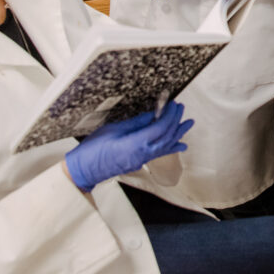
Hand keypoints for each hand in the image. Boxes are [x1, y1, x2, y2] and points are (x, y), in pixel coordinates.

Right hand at [64, 102, 192, 192]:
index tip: (173, 103)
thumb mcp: (113, 129)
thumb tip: (152, 114)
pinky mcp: (139, 161)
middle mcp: (143, 153)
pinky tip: (181, 145)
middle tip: (181, 107)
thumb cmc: (94, 149)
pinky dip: (172, 147)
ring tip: (189, 123)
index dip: (169, 114)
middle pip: (167, 135)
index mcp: (137, 143)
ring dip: (179, 132)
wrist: (84, 170)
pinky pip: (161, 154)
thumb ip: (136, 123)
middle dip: (176, 120)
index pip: (160, 127)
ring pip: (167, 145)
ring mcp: (142, 159)